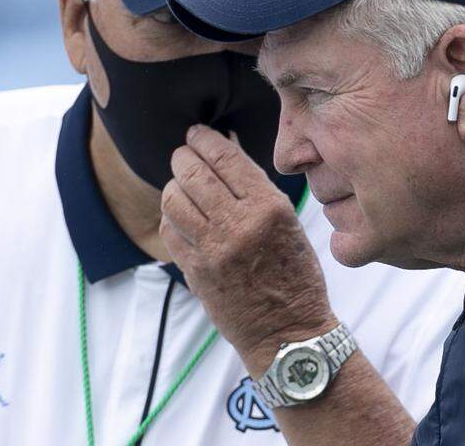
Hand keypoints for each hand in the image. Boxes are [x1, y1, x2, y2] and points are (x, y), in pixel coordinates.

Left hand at [160, 124, 336, 375]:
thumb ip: (256, 189)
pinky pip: (169, 231)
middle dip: (183, 157)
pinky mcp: (195, 271)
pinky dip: (171, 217)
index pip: (225, 158)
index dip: (204, 139)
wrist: (287, 330)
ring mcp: (213, 250)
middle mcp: (239, 225)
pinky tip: (181, 216)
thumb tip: (225, 151)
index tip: (196, 133)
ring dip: (173, 185)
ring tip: (181, 185)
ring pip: (173, 199)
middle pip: (192, 174)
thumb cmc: (295, 274)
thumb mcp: (288, 223)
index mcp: (269, 208)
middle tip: (183, 154)